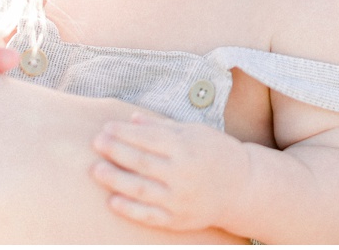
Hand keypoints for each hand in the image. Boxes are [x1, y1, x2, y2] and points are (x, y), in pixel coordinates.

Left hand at [90, 112, 249, 231]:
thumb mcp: (196, 133)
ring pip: (139, 188)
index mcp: (187, 147)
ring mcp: (179, 198)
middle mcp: (182, 172)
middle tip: (96, 143)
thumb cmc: (218, 154)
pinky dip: (129, 208)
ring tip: (95, 169)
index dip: (124, 132)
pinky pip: (148, 215)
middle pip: (140, 161)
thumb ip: (163, 127)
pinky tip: (112, 200)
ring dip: (114, 178)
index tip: (106, 127)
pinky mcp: (178, 219)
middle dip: (115, 151)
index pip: (148, 137)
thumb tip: (132, 119)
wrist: (243, 187)